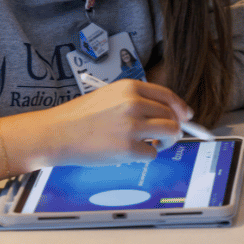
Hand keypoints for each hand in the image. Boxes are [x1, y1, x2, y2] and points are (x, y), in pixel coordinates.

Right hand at [1, 79, 192, 170]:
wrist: (57, 132)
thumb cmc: (80, 116)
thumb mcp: (109, 95)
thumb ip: (135, 100)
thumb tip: (165, 112)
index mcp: (130, 87)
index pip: (167, 95)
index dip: (180, 107)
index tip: (187, 116)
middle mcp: (134, 103)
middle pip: (172, 116)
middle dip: (174, 128)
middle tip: (166, 136)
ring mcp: (132, 126)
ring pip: (169, 133)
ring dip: (165, 142)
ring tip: (150, 144)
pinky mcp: (128, 148)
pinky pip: (152, 154)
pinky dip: (146, 156)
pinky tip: (130, 153)